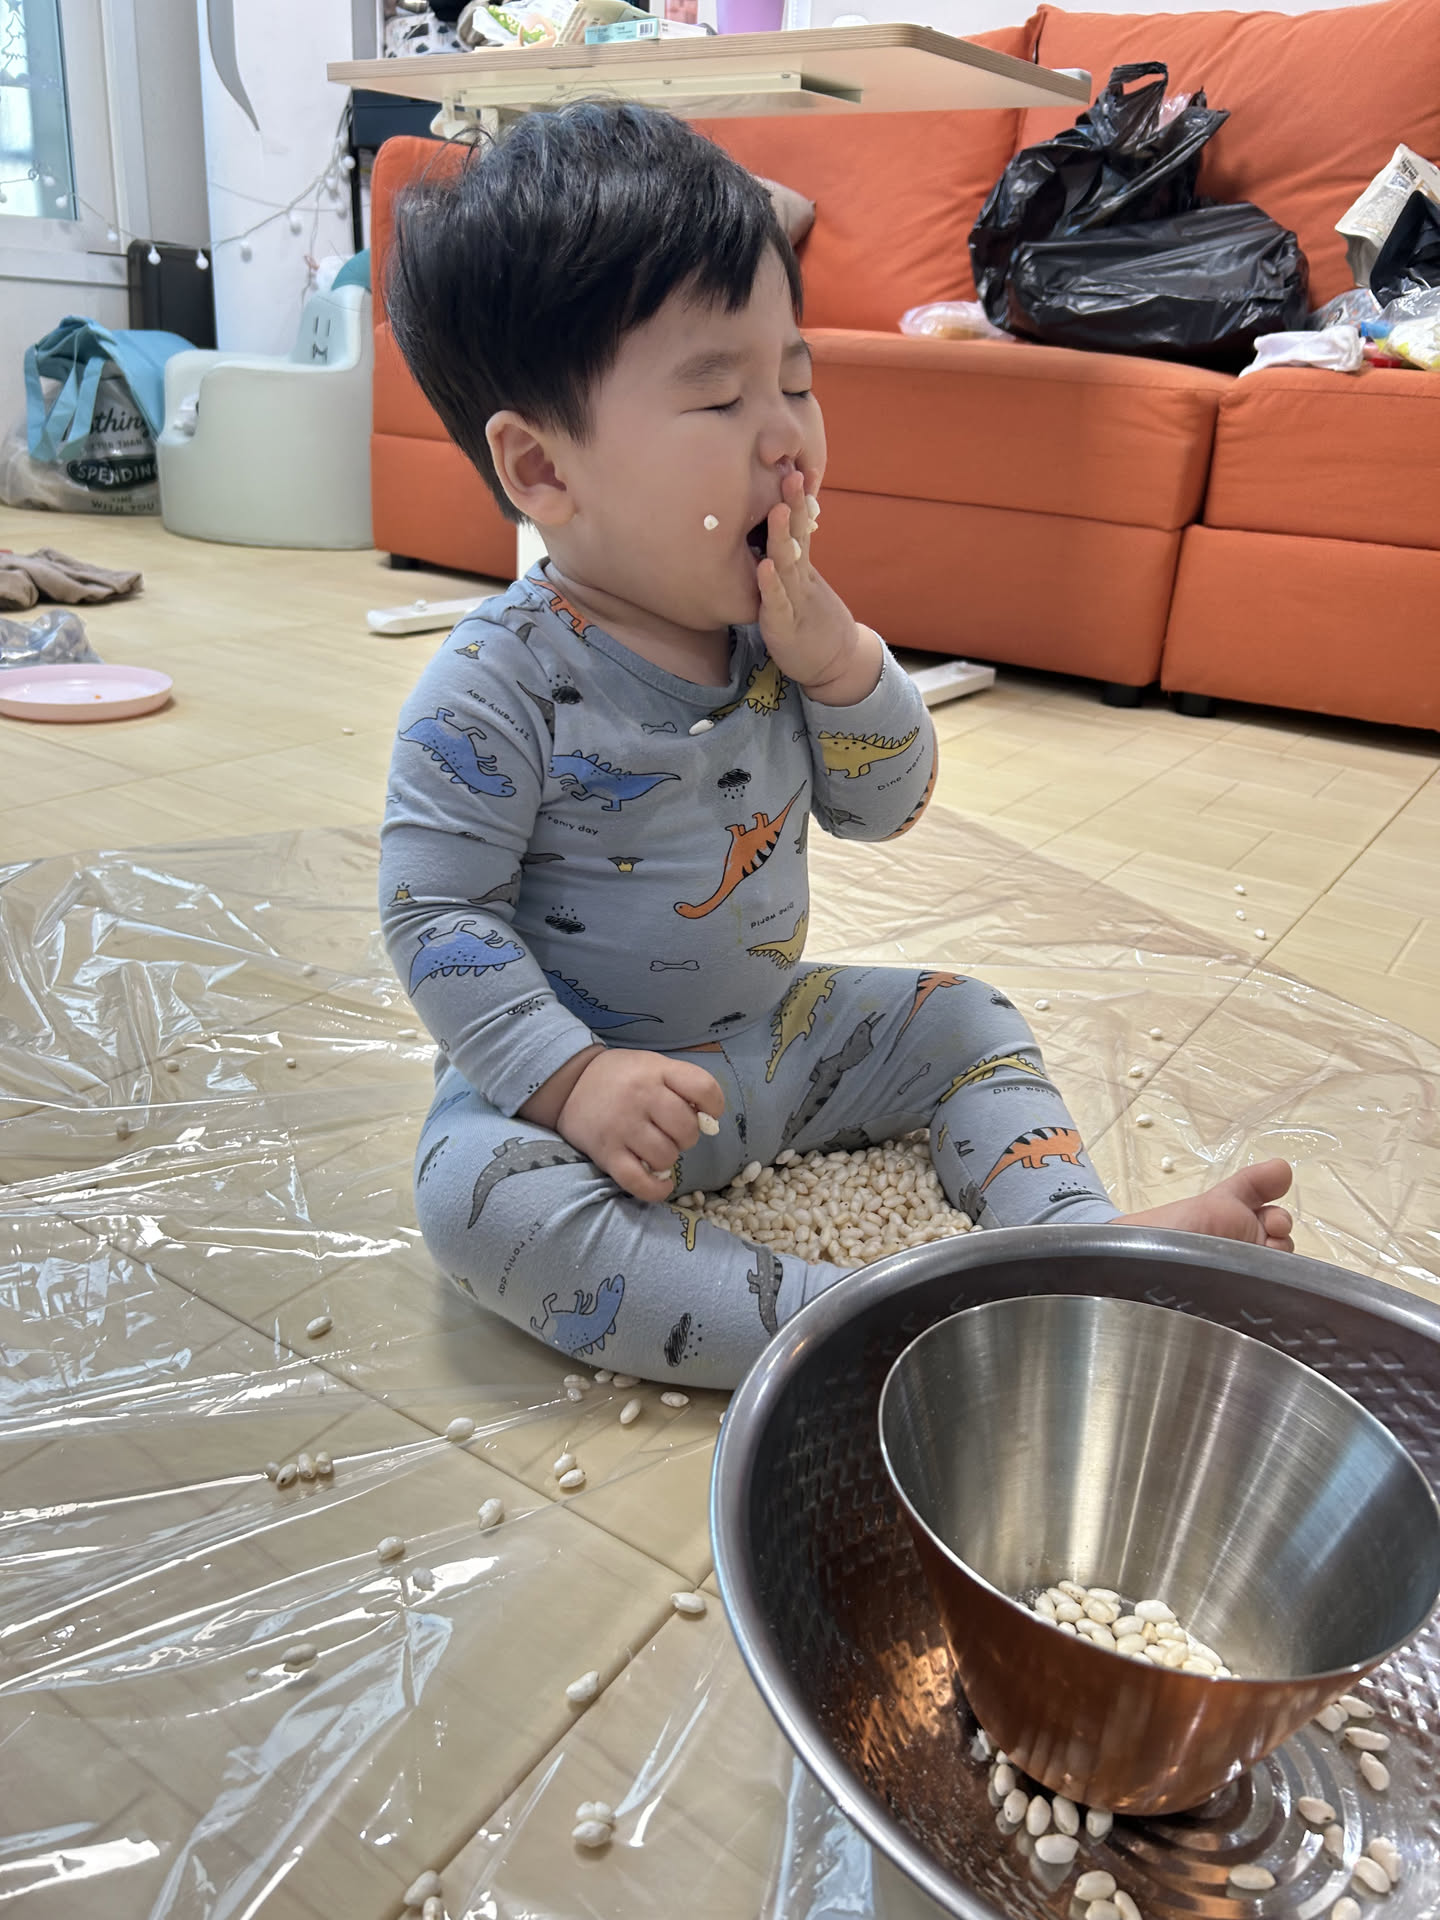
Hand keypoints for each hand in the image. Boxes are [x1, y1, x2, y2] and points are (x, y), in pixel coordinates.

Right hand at [556, 1049, 724, 1202]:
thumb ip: (681, 1085)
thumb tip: (709, 1120)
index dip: (714, 1105)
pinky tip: (662, 1184)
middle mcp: (641, 1097)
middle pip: (687, 1129)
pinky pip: (639, 1182)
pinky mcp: (606, 1154)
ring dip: (669, 1158)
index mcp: (656, 1071)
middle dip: (687, 1136)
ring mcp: (622, 1127)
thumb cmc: (621, 1077)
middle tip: (673, 1132)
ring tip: (658, 1149)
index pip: (703, 1088)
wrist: (569, 1083)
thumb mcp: (652, 1066)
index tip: (707, 1113)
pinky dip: (656, 1189)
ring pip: (666, 1156)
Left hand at [756, 468, 880, 703]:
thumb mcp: (800, 585)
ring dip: (782, 537)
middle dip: (793, 505)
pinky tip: (764, 568)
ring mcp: (793, 601)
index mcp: (800, 568)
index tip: (791, 466)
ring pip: (787, 566)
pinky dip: (770, 586)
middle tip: (790, 472)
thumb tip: (773, 529)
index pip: (799, 527)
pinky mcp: (784, 627)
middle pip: (797, 537)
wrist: (835, 663)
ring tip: (777, 509)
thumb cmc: (811, 621)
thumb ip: (789, 559)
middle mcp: (799, 579)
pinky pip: (776, 604)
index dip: (795, 499)